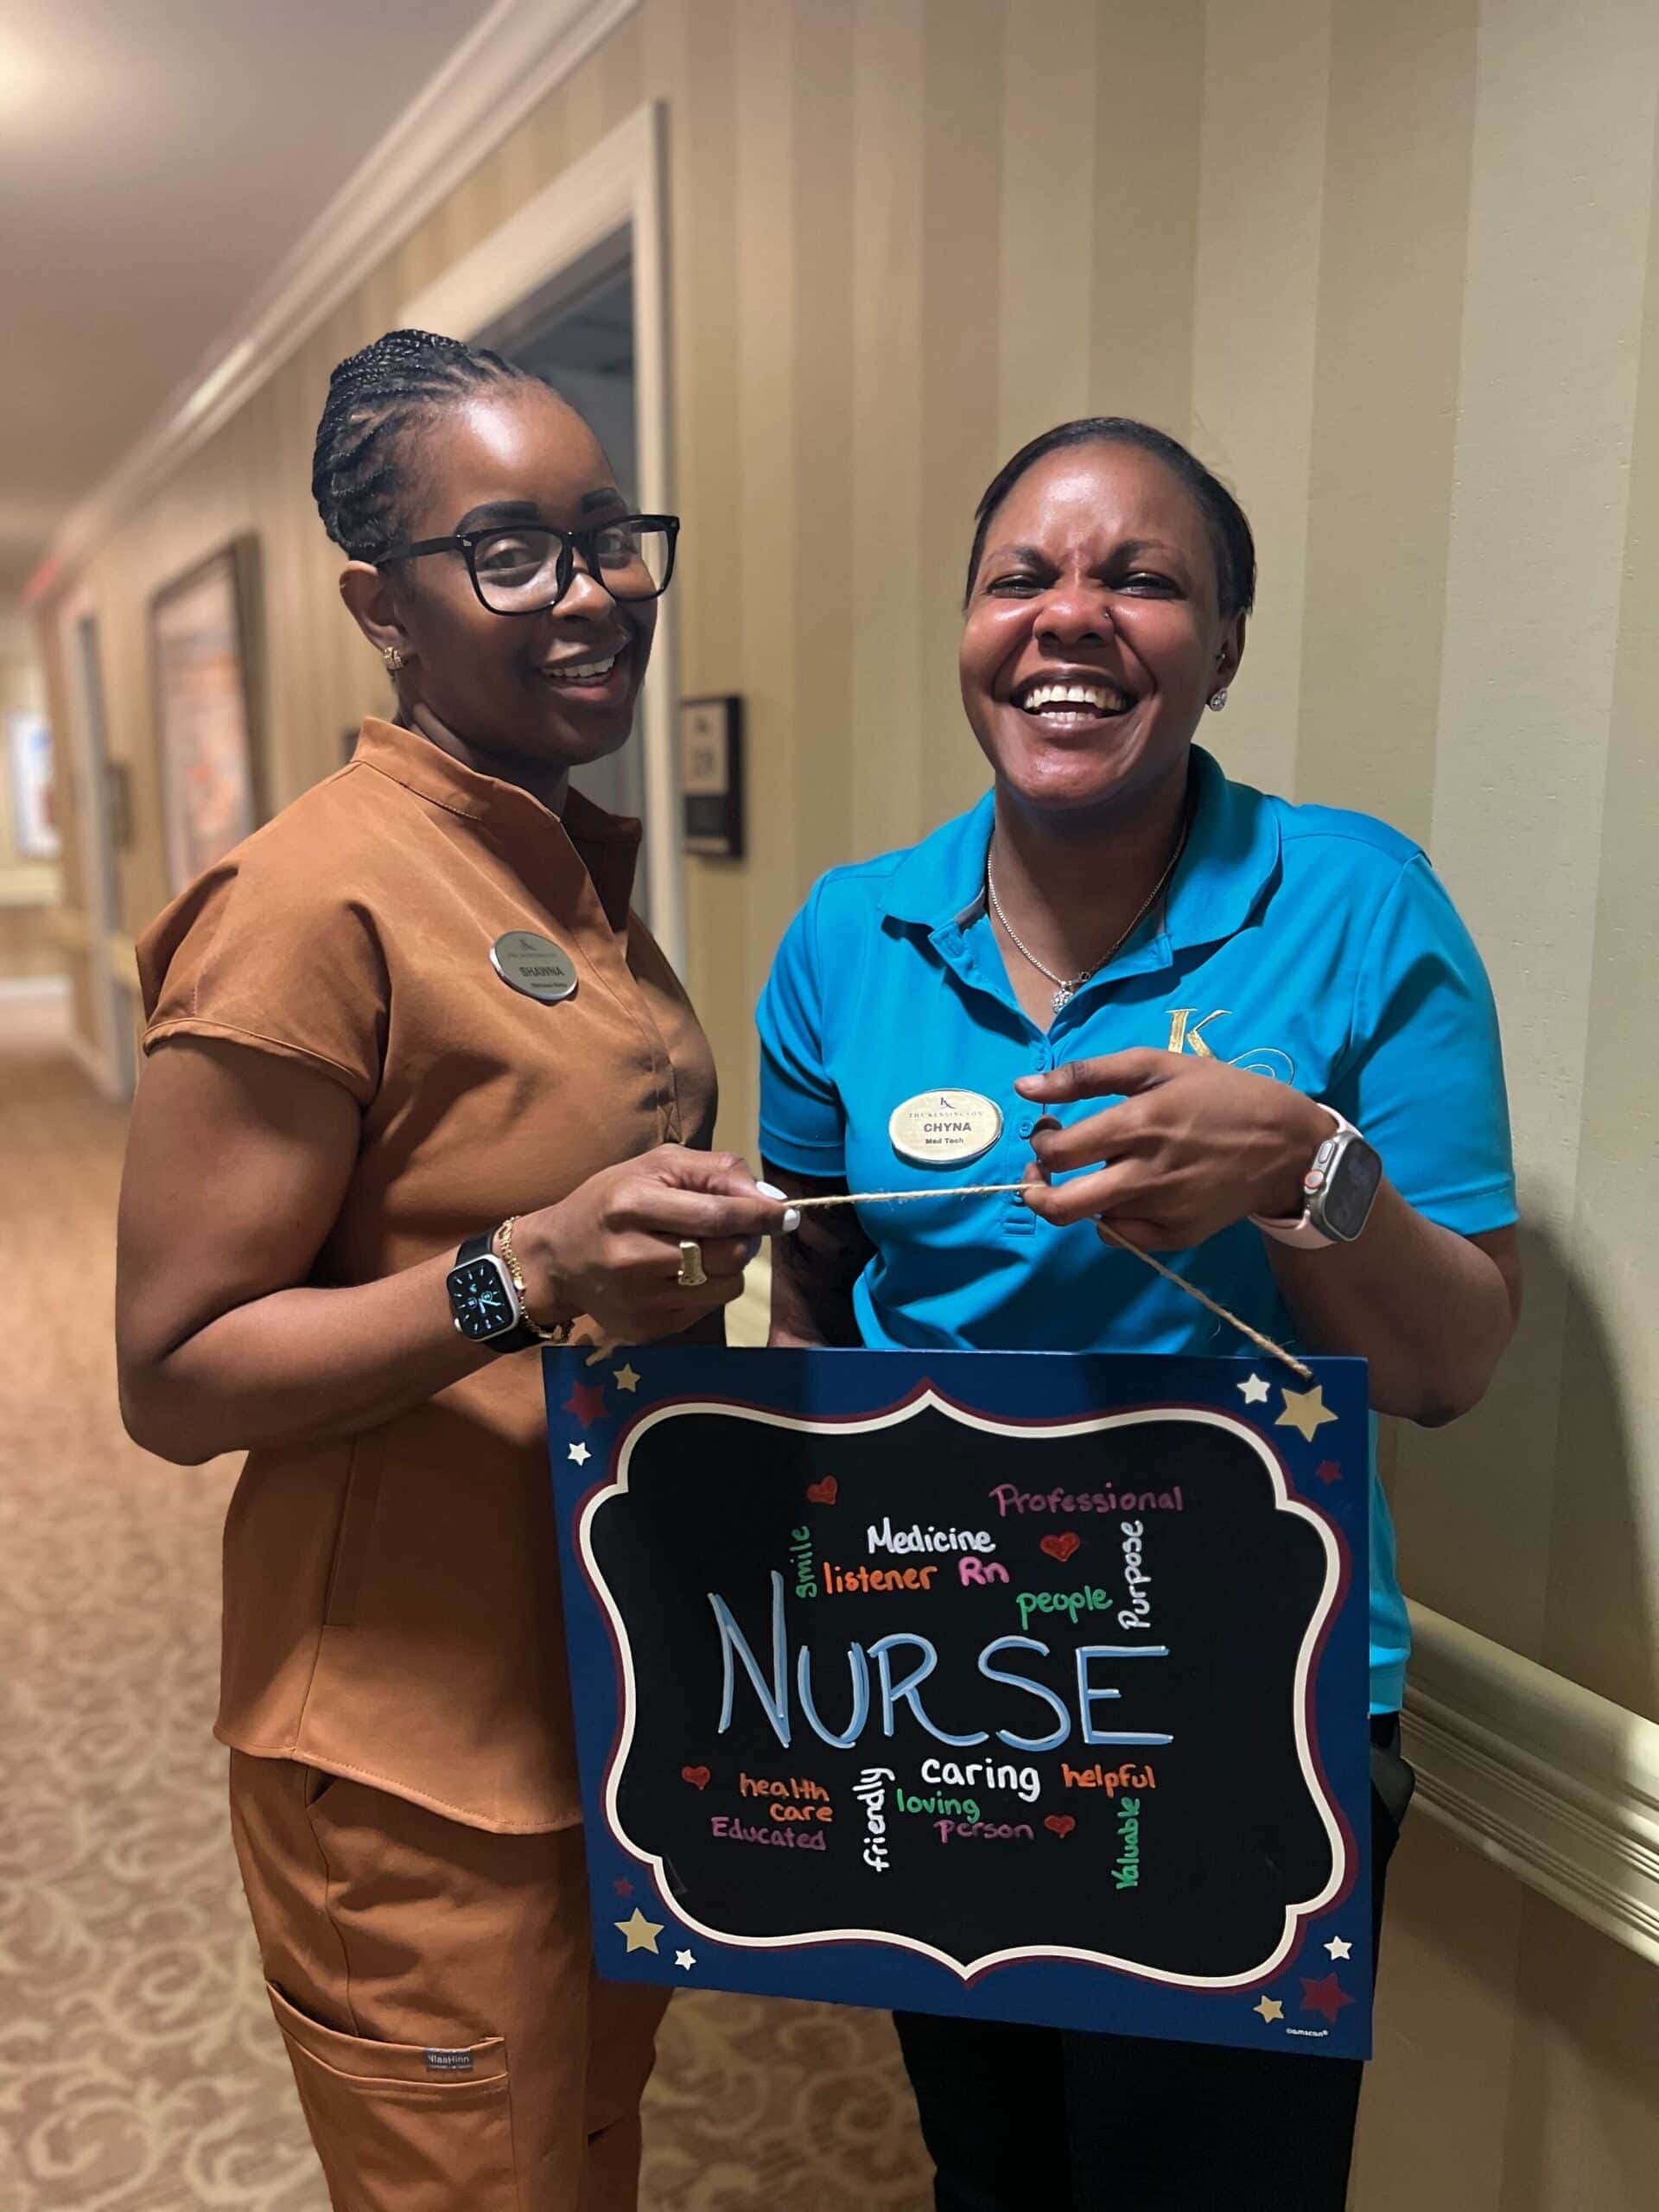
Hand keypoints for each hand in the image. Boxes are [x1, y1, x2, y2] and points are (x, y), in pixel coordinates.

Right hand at [515, 1147, 786, 1342]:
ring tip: (703, 1251)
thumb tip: (770, 1200)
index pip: (718, 1215)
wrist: (557, 1258)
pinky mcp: (644, 1329)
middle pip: (727, 1256)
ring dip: (729, 1267)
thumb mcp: (654, 1166)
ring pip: (725, 1288)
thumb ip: (714, 1172)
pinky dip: (706, 1290)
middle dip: (745, 1239)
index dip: (761, 1216)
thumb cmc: (610, 1201)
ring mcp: (638, 1300)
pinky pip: (705, 1310)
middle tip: (734, 1229)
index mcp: (632, 1205)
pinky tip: (679, 1275)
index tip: (787, 1215)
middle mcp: (633, 1257)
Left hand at [1013, 1051, 1332, 1251]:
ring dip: (1084, 1197)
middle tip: (1043, 1172)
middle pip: (1061, 1206)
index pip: (1059, 1152)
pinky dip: (1115, 1217)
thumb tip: (1023, 1087)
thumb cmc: (1218, 1094)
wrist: (1286, 1145)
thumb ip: (1086, 1075)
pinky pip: (1122, 1236)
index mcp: (1139, 1124)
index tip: (1049, 1131)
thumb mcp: (1157, 1065)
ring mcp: (1163, 1212)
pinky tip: (1133, 1192)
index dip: (1041, 1143)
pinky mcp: (1177, 1237)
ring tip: (1107, 1171)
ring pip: (1091, 1218)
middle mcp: (1146, 1175)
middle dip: (1036, 1191)